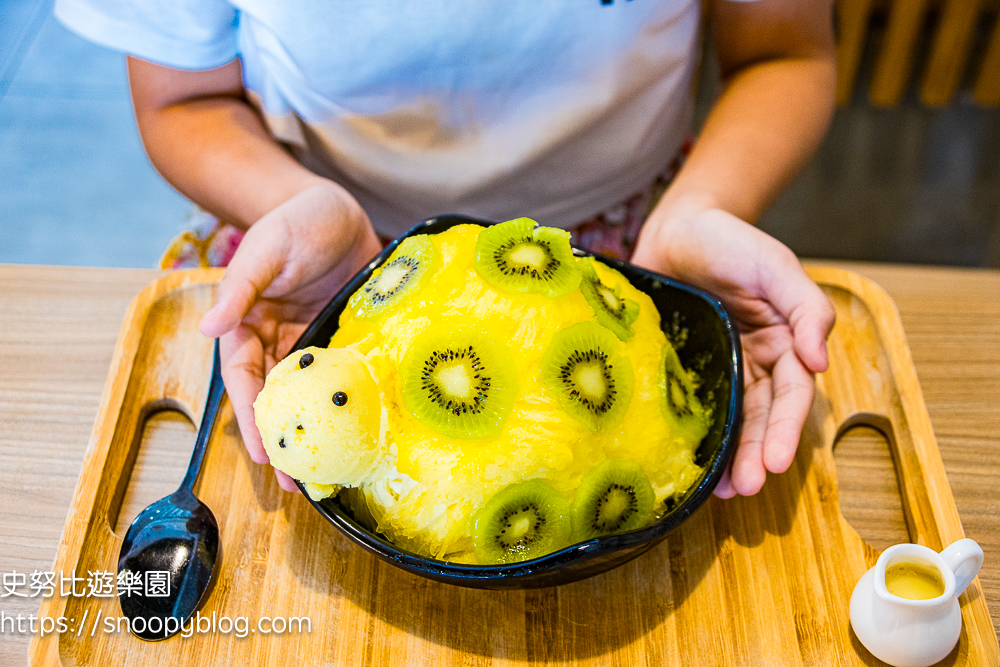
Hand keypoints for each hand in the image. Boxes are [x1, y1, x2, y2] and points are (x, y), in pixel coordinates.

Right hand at [199, 181, 382, 490]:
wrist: (341, 208)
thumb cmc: (296, 220)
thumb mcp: (266, 248)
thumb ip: (240, 288)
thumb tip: (207, 329)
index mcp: (248, 324)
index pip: (245, 380)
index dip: (253, 418)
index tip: (265, 456)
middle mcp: (279, 341)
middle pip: (278, 398)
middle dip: (286, 440)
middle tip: (300, 483)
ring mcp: (313, 343)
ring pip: (312, 395)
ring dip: (319, 430)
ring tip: (332, 471)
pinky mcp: (345, 340)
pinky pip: (345, 376)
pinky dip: (350, 403)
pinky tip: (365, 430)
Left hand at [631, 196, 834, 497]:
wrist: (675, 227)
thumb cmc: (730, 241)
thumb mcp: (775, 266)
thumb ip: (805, 307)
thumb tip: (819, 360)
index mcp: (780, 344)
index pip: (789, 396)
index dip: (784, 431)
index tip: (775, 465)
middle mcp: (750, 362)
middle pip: (759, 418)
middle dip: (756, 455)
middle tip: (745, 490)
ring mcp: (715, 367)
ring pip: (728, 419)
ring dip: (728, 457)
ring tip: (721, 492)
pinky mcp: (679, 367)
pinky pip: (688, 405)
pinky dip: (692, 434)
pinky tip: (686, 461)